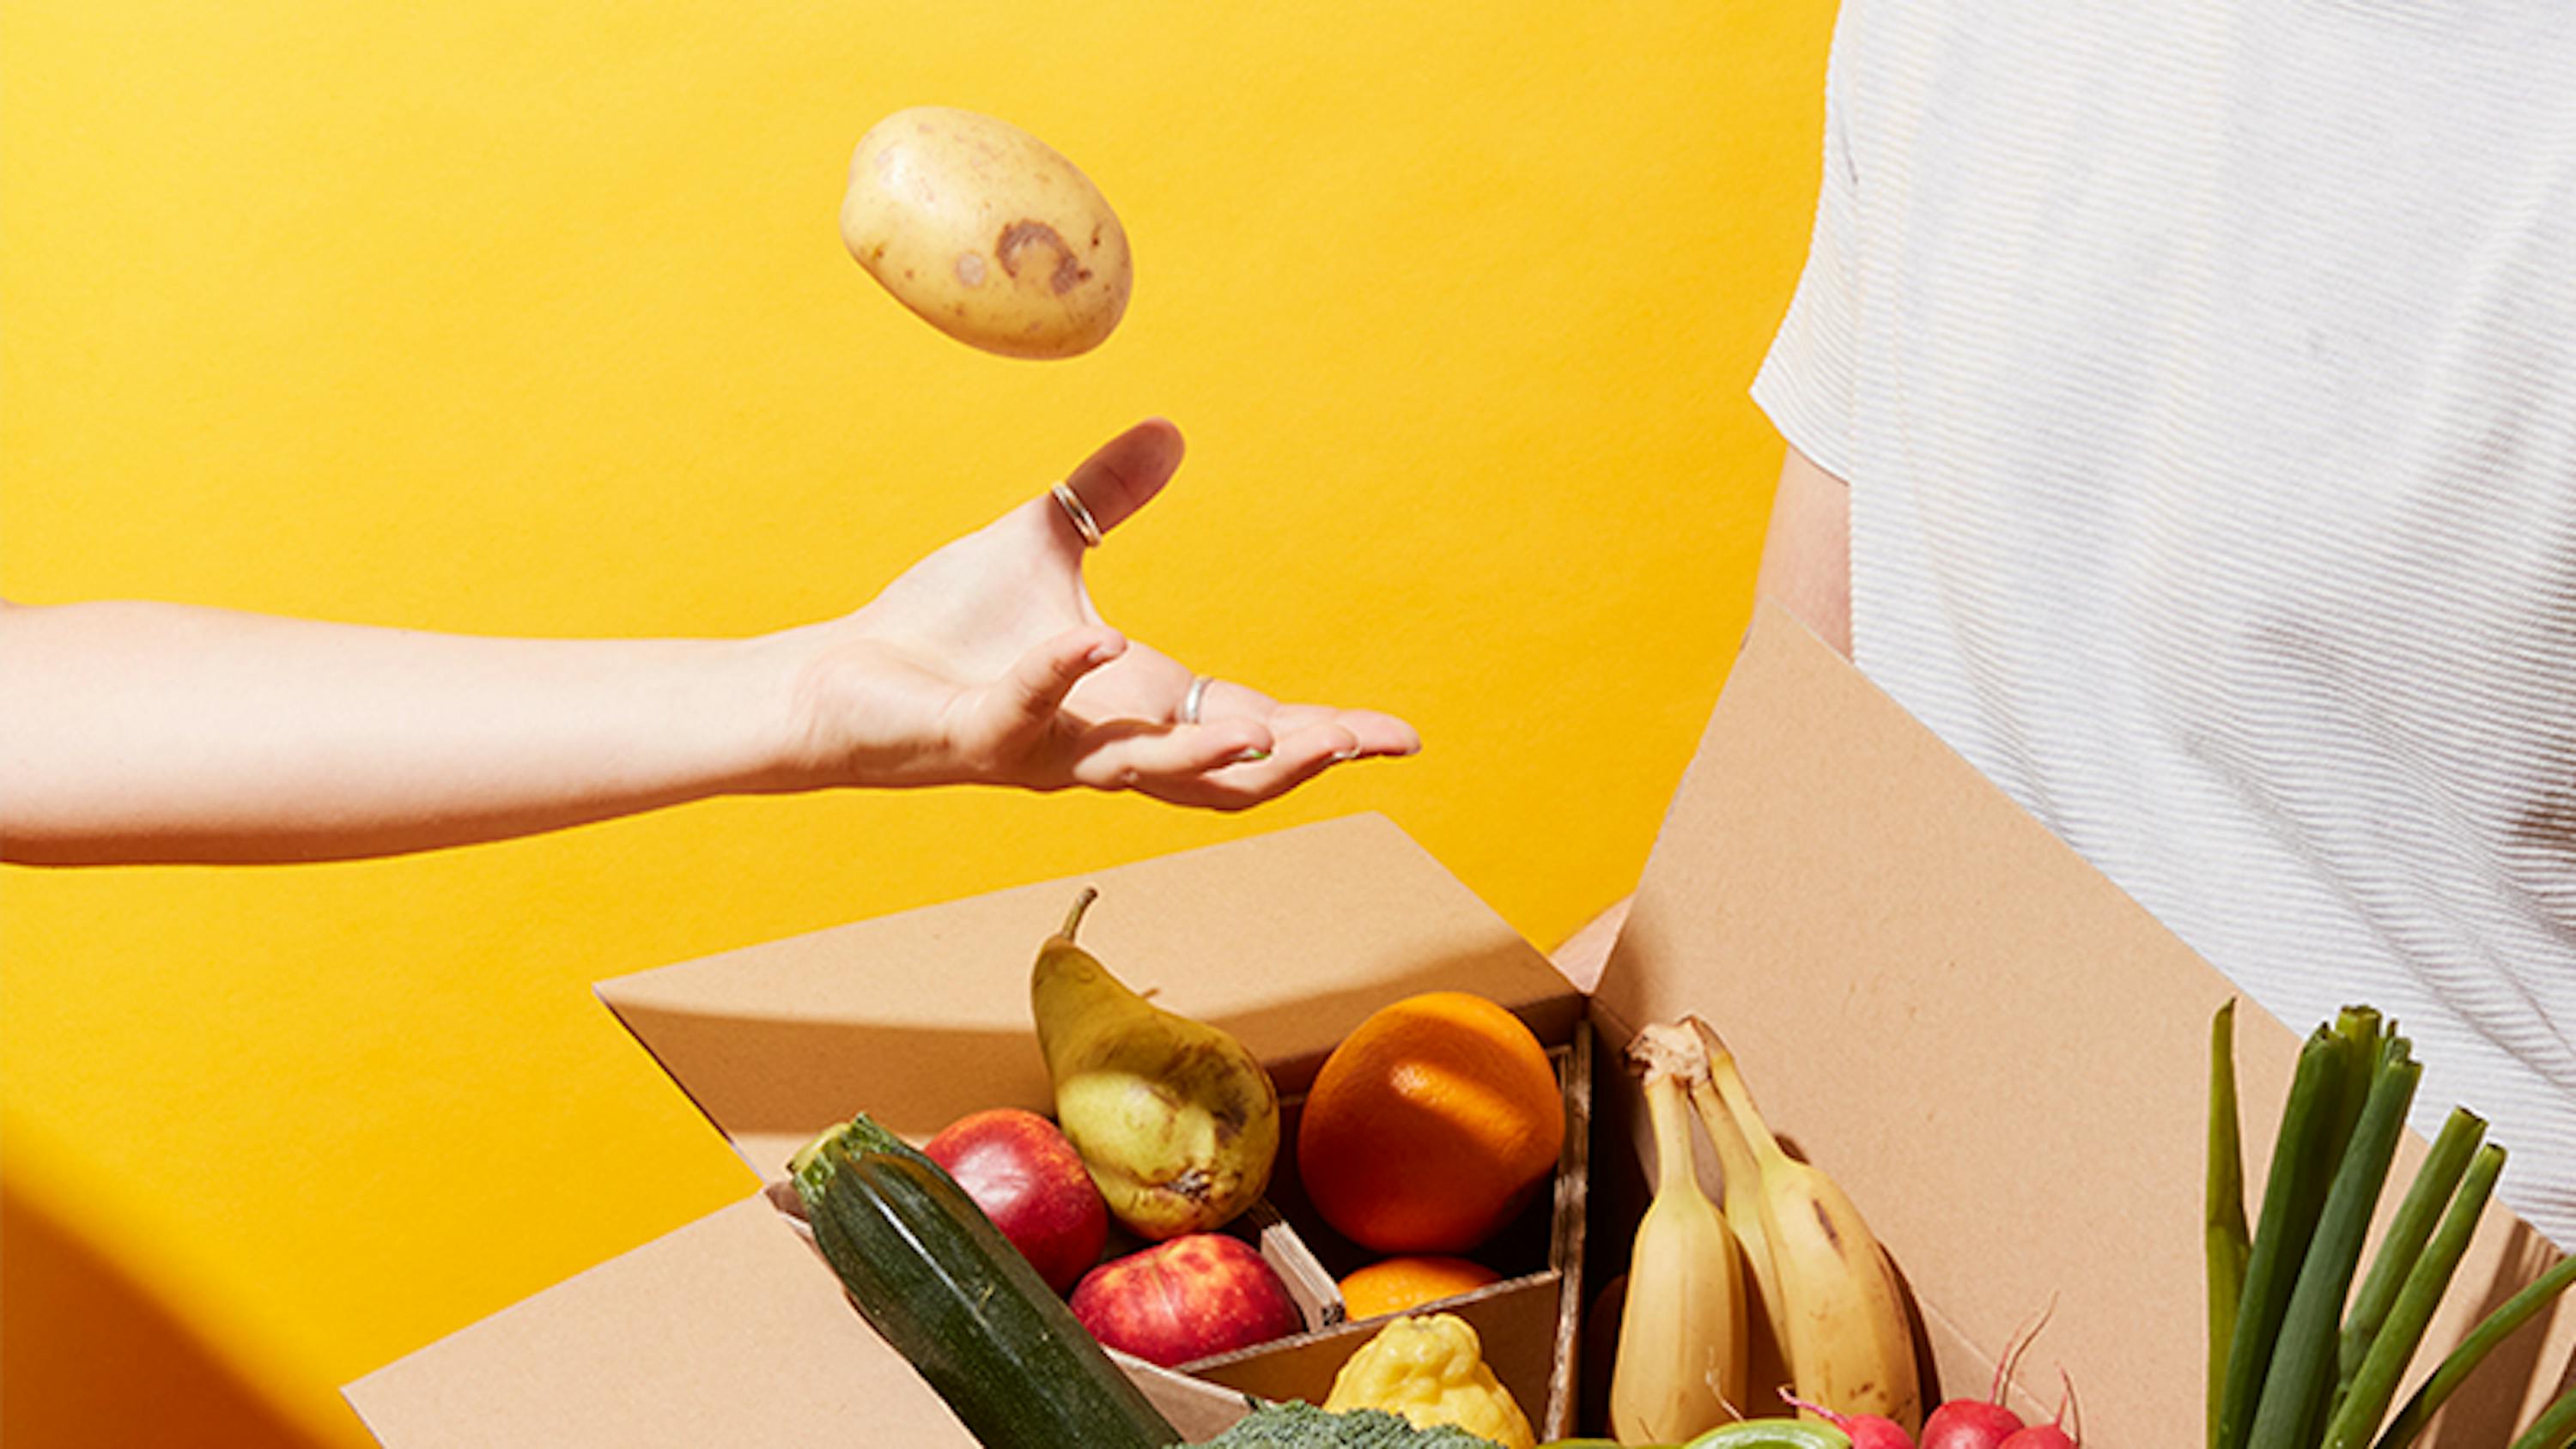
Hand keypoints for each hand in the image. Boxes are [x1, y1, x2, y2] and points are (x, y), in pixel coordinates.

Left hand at [773, 419, 1419, 808]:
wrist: (837, 677)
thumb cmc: (941, 630)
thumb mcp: (1042, 541)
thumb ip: (1109, 495)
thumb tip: (1170, 430)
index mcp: (1133, 702)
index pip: (1249, 724)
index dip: (1326, 734)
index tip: (1402, 735)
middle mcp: (1101, 742)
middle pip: (1221, 773)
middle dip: (1297, 759)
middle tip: (1366, 744)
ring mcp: (1040, 748)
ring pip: (1140, 773)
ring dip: (1204, 754)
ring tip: (1273, 735)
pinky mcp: (972, 737)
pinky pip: (1025, 714)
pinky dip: (1060, 679)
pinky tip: (1092, 642)